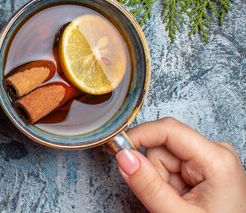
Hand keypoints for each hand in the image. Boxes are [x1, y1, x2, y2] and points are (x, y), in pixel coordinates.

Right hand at [116, 117, 245, 212]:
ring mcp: (210, 159)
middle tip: (165, 199)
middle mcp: (215, 151)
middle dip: (154, 172)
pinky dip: (168, 184)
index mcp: (216, 158)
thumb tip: (123, 156)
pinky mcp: (204, 167)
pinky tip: (181, 198)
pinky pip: (171, 166)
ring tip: (177, 202)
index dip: (138, 136)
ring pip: (163, 157)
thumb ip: (148, 186)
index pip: (168, 130)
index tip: (115, 148)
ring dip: (161, 181)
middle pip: (163, 145)